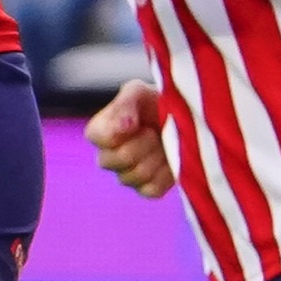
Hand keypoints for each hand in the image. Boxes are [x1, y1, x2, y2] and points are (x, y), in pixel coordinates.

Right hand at [85, 77, 170, 198]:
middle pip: (119, 159)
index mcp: (99, 132)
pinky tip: (170, 158)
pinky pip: (152, 189)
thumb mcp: (138, 91)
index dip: (120, 131)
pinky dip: (166, 174)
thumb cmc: (156, 102)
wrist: (182, 118)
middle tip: (155, 131)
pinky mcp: (147, 189)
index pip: (98, 138)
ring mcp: (126, 176)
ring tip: (164, 142)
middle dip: (144, 143)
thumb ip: (125, 103)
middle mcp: (108, 157)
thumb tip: (124, 126)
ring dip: (157, 156)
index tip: (137, 121)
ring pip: (137, 175)